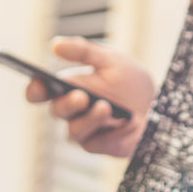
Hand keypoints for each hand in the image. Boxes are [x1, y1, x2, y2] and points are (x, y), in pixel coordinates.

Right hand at [24, 36, 154, 157]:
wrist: (157, 104)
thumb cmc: (128, 81)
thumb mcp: (110, 59)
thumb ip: (84, 51)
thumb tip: (55, 45)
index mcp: (67, 88)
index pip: (40, 92)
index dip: (35, 90)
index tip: (38, 82)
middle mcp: (71, 111)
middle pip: (57, 111)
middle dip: (68, 104)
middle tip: (81, 96)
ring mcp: (84, 130)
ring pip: (74, 131)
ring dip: (89, 119)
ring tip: (105, 107)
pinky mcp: (100, 146)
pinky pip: (97, 143)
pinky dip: (111, 133)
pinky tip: (126, 122)